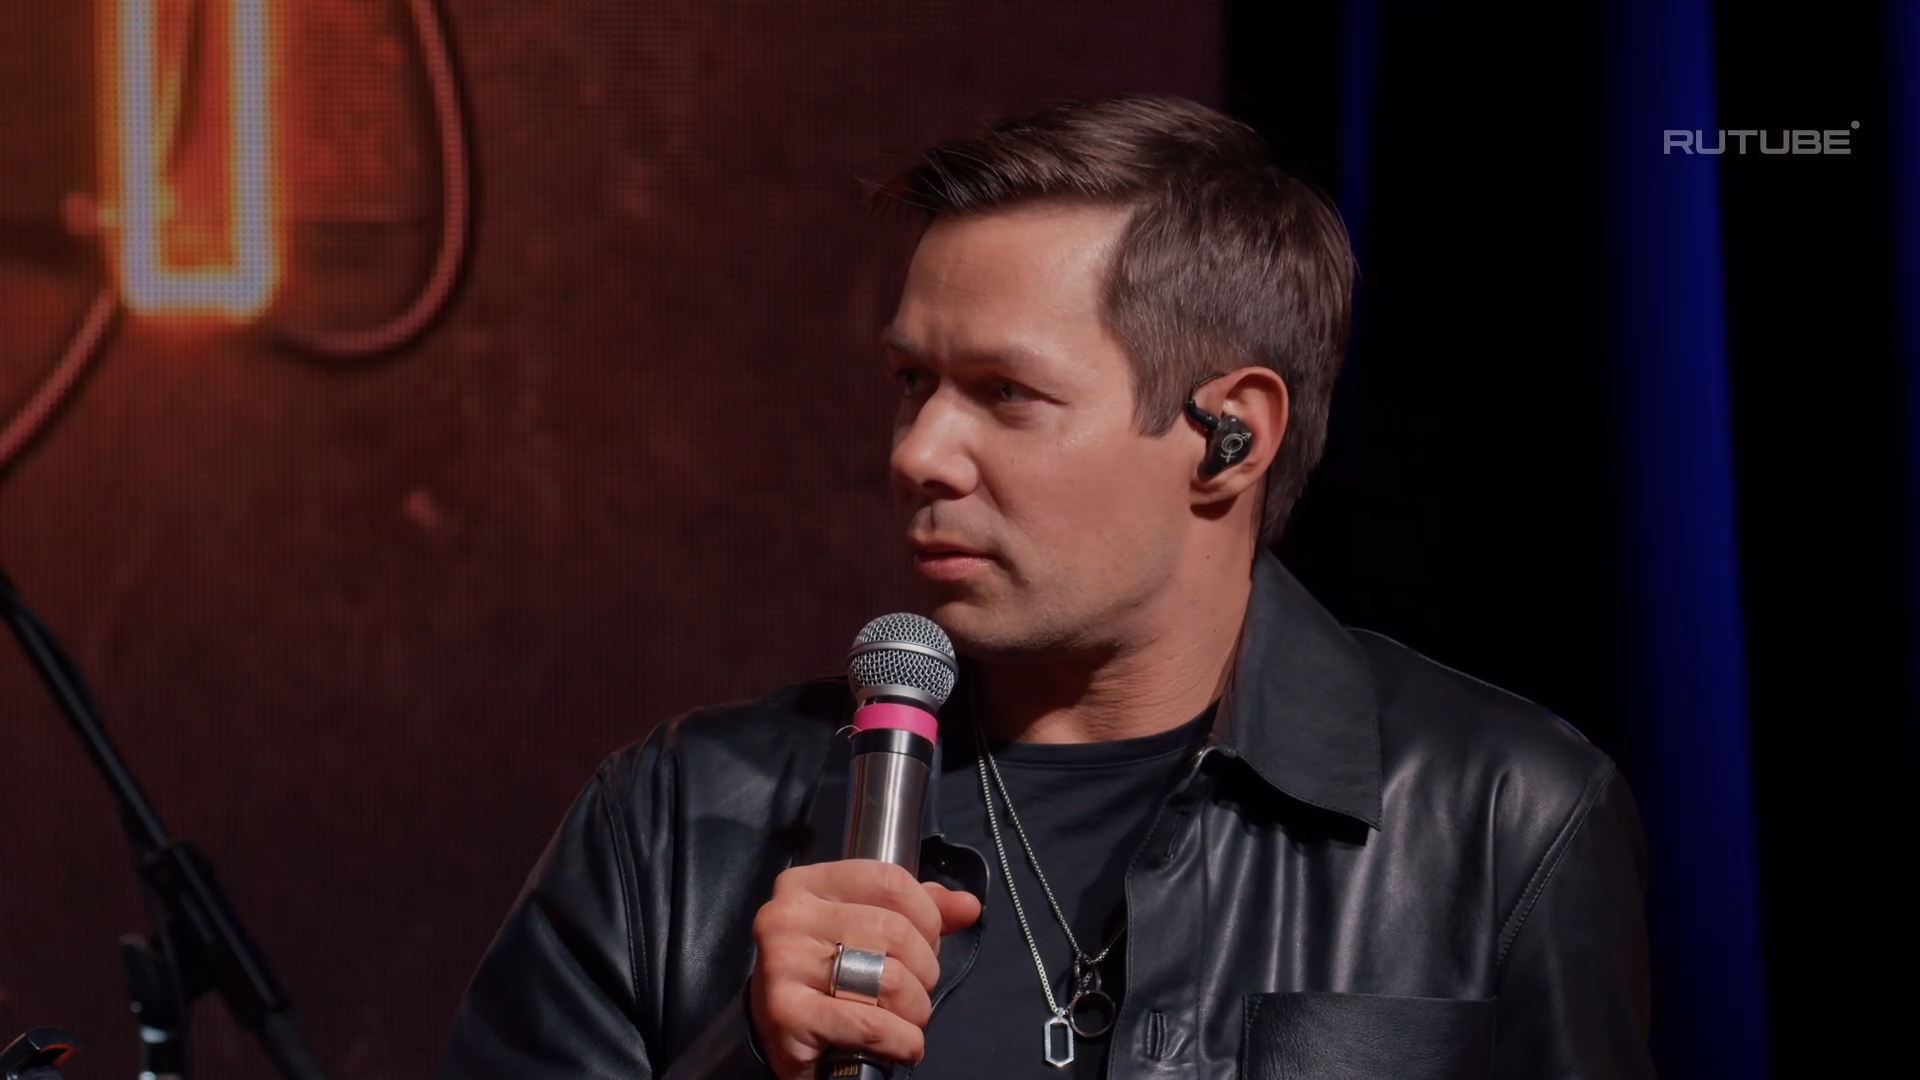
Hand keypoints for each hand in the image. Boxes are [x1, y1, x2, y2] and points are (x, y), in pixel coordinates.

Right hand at [748, 859, 981, 1079]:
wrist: (780, 1034)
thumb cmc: (828, 974)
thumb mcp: (867, 930)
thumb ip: (917, 913)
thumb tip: (967, 906)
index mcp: (807, 885)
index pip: (889, 880)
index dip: (926, 915)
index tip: (928, 941)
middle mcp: (787, 917)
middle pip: (894, 930)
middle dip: (924, 969)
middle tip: (916, 989)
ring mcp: (783, 964)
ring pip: (888, 978)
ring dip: (915, 1009)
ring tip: (906, 1019)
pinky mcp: (787, 1014)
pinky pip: (871, 1024)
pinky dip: (901, 1040)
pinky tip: (902, 1045)